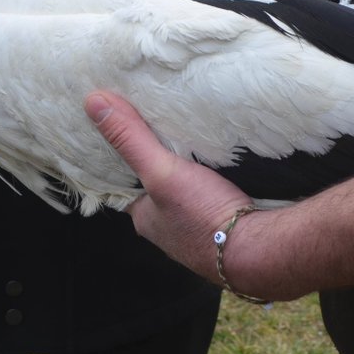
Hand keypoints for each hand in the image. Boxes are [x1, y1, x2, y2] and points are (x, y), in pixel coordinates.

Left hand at [85, 90, 259, 287]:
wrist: (261, 251)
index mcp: (144, 218)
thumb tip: (92, 102)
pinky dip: (214, 184)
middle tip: (165, 126)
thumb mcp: (161, 171)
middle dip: (162, 163)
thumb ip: (130, 139)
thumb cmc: (205, 216)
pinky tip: (223, 166)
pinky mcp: (227, 228)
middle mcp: (167, 229)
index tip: (130, 127)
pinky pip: (213, 199)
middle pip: (158, 187)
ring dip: (190, 173)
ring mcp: (198, 232)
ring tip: (194, 139)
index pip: (127, 182)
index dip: (127, 156)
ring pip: (187, 194)